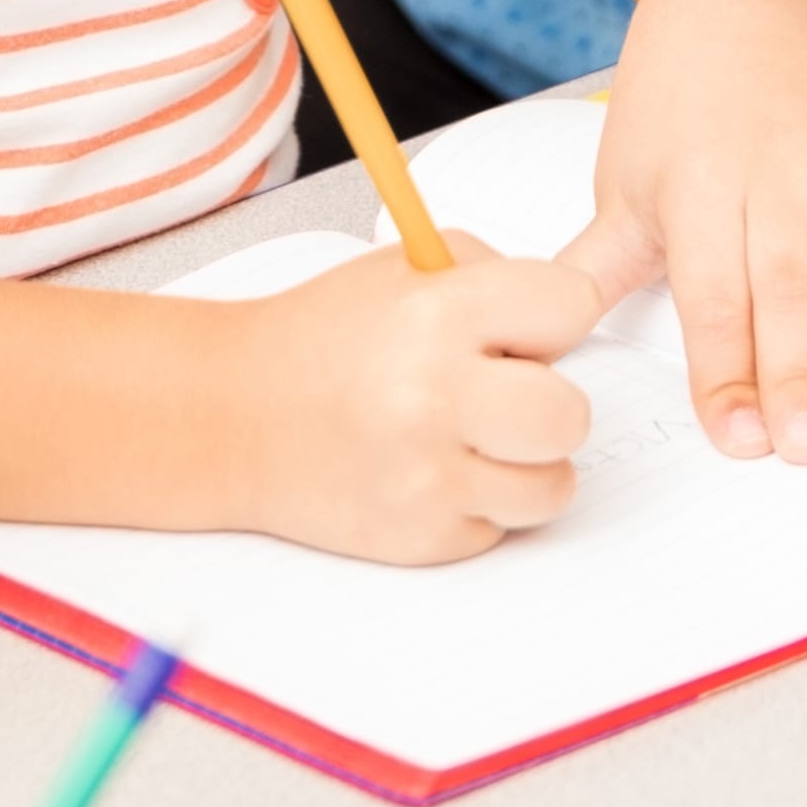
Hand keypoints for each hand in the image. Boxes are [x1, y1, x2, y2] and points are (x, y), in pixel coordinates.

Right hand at [219, 237, 612, 562]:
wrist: (233, 416)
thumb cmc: (320, 339)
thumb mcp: (403, 269)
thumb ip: (492, 277)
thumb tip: (560, 322)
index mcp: (438, 315)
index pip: (573, 307)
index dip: (555, 316)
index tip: (528, 327)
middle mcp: (434, 397)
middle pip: (572, 415)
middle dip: (550, 403)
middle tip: (510, 395)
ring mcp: (427, 477)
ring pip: (553, 486)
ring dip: (526, 464)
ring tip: (476, 439)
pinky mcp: (421, 538)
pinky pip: (502, 527)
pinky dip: (480, 504)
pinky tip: (434, 471)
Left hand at [588, 0, 806, 463]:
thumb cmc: (675, 107)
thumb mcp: (623, 183)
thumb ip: (596, 269)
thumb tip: (540, 342)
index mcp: (697, 188)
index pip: (711, 295)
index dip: (724, 370)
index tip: (740, 439)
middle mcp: (773, 168)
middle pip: (788, 276)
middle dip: (800, 365)